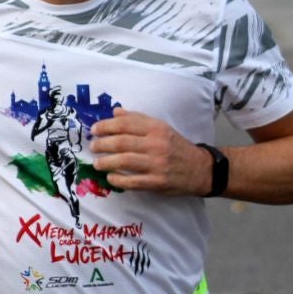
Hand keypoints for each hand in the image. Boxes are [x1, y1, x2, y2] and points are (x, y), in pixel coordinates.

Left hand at [85, 111, 214, 195]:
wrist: (199, 169)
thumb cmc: (176, 147)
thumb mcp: (161, 128)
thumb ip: (137, 119)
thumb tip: (115, 111)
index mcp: (157, 128)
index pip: (126, 124)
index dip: (106, 126)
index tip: (94, 129)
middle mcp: (156, 144)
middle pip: (121, 142)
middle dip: (102, 144)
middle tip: (93, 146)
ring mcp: (157, 164)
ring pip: (124, 161)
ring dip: (106, 162)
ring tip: (97, 163)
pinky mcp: (157, 182)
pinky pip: (132, 181)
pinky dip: (118, 179)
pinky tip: (110, 177)